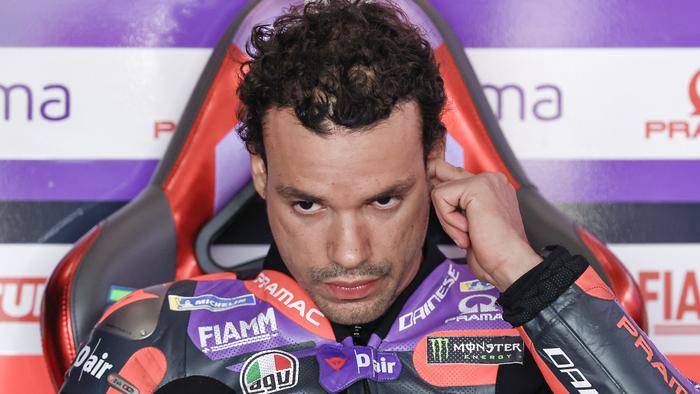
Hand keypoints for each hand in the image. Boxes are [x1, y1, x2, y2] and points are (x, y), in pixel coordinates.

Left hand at [428, 159, 541, 291]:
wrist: (509, 263)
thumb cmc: (493, 252)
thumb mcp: (469, 225)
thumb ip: (456, 206)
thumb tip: (434, 190)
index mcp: (491, 188)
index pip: (454, 176)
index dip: (444, 195)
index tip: (448, 211)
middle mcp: (490, 180)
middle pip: (443, 172)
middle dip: (442, 202)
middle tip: (456, 223)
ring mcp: (485, 181)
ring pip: (440, 190)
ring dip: (447, 220)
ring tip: (468, 233)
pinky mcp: (476, 187)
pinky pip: (440, 196)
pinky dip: (448, 219)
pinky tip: (468, 230)